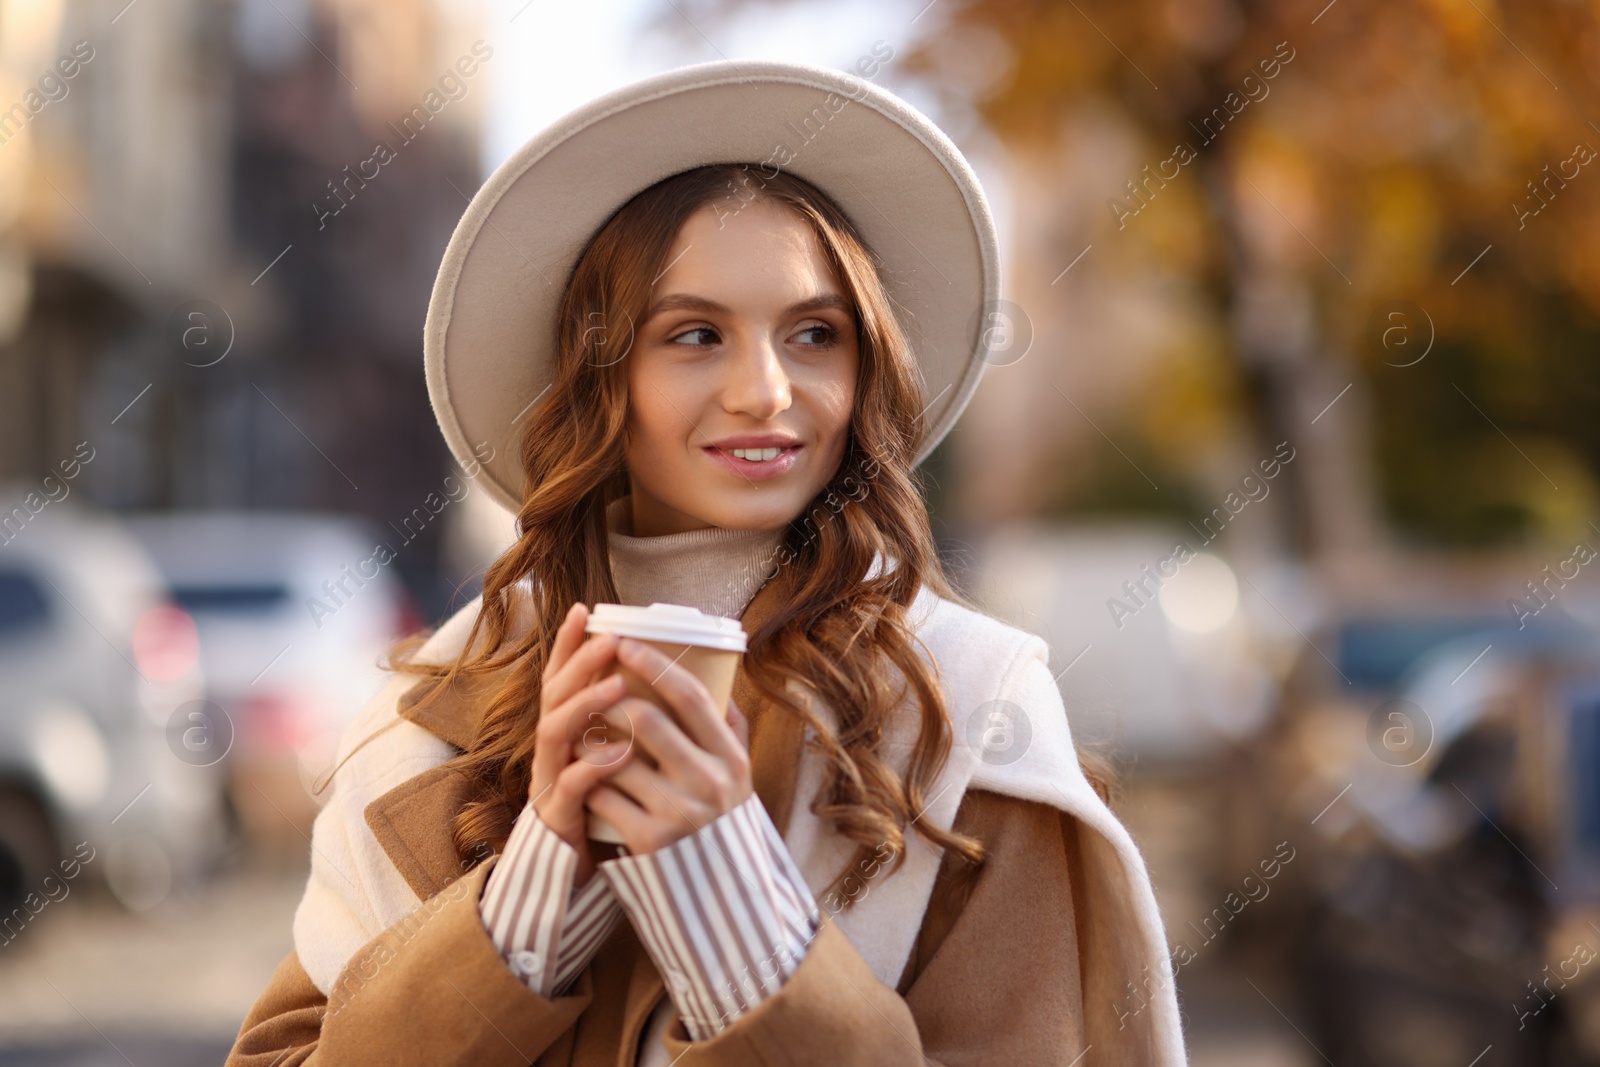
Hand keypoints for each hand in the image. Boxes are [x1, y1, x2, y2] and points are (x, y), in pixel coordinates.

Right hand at [528, 602, 634, 885]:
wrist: (579, 874)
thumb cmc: (609, 809)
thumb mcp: (626, 762)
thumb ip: (644, 728)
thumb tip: (695, 694)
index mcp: (570, 732)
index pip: (565, 677)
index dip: (570, 645)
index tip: (587, 611)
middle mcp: (554, 749)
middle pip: (554, 695)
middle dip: (581, 664)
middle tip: (611, 641)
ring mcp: (551, 780)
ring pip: (555, 733)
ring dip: (586, 706)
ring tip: (618, 687)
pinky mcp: (557, 817)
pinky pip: (569, 787)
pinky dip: (592, 769)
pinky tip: (616, 755)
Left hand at [584, 636, 752, 855]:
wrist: (725, 899)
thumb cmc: (724, 825)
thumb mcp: (740, 777)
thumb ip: (730, 730)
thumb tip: (716, 678)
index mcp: (730, 759)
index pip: (691, 696)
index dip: (655, 664)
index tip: (626, 644)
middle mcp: (708, 782)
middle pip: (647, 719)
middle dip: (611, 699)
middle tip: (592, 689)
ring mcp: (677, 812)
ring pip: (616, 756)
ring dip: (591, 739)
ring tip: (580, 729)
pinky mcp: (648, 841)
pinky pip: (603, 795)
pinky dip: (588, 780)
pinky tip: (583, 775)